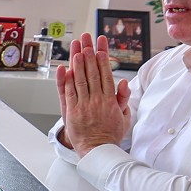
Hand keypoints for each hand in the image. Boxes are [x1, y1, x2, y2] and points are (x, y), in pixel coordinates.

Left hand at [54, 33, 131, 154]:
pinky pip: (68, 92)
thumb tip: (123, 83)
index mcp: (110, 101)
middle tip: (87, 39)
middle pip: (92, 72)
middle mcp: (96, 101)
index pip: (106, 74)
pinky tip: (66, 68)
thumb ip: (123, 98)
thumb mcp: (124, 117)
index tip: (100, 46)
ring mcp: (83, 105)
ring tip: (77, 48)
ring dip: (78, 62)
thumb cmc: (111, 134)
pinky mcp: (72, 111)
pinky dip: (66, 79)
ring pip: (80, 79)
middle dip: (89, 53)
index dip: (102, 58)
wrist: (98, 151)